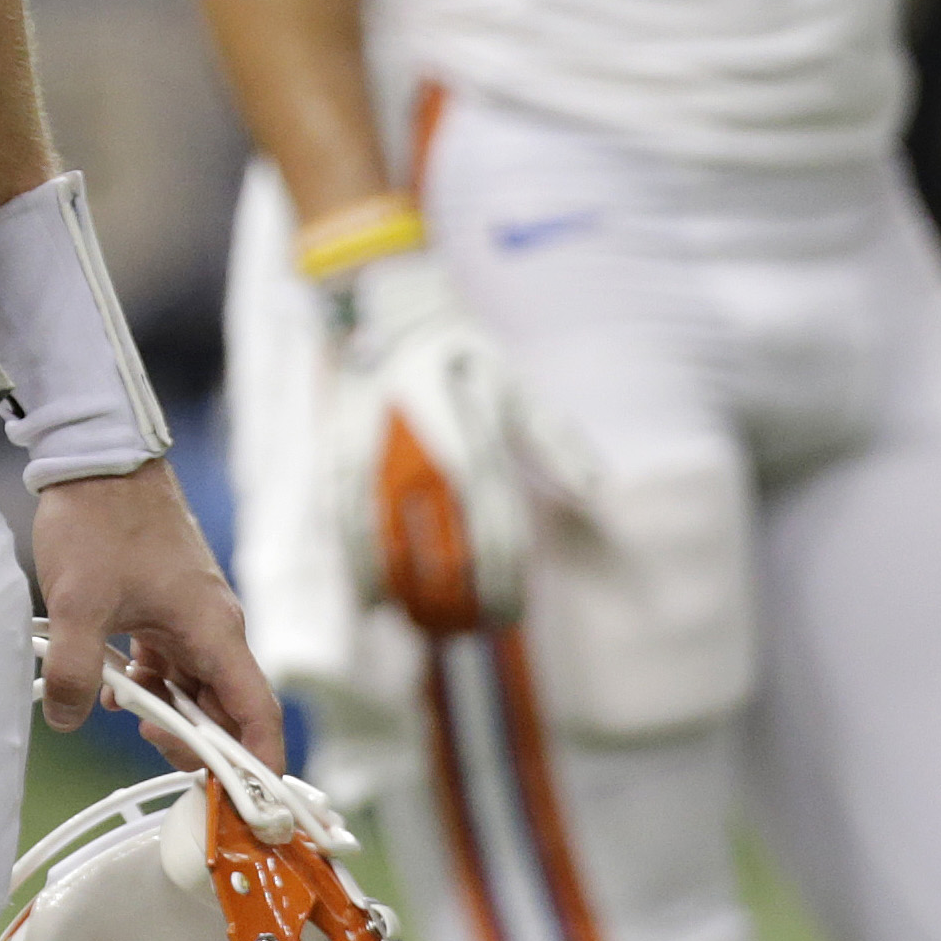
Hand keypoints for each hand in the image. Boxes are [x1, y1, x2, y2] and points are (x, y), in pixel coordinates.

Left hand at [31, 460, 284, 769]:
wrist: (97, 453)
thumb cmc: (101, 519)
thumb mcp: (79, 602)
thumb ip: (77, 671)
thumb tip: (70, 720)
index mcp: (213, 630)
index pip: (256, 716)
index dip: (257, 769)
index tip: (247, 811)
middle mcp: (214, 627)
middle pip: (227, 711)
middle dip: (200, 747)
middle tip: (151, 752)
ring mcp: (192, 616)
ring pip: (197, 688)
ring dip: (171, 716)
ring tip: (131, 722)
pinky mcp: (167, 605)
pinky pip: (174, 663)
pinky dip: (153, 686)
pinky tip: (117, 689)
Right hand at [327, 246, 597, 632]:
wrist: (384, 311)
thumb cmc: (457, 352)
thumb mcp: (515, 387)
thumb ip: (555, 442)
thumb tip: (600, 489)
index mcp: (476, 455)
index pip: (497, 548)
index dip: (506, 594)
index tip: (510, 616)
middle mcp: (428, 471)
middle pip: (449, 569)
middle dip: (463, 610)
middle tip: (470, 629)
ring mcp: (379, 472)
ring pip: (397, 563)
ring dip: (414, 604)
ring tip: (427, 624)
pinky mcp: (340, 467)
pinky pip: (349, 538)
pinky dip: (363, 576)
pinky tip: (375, 601)